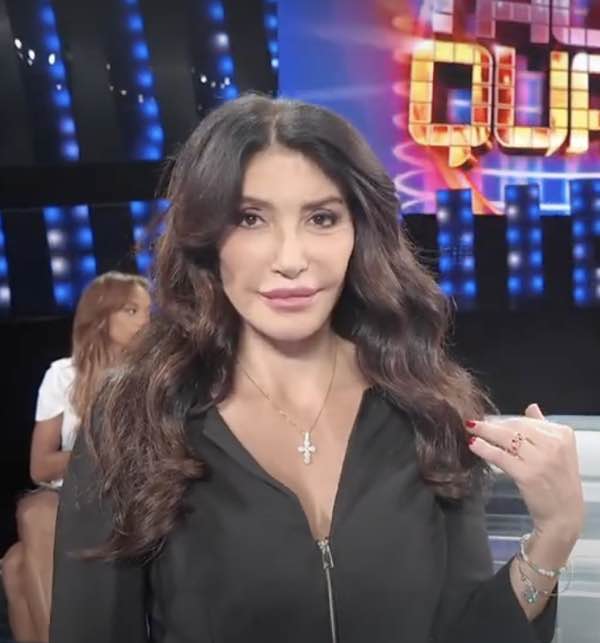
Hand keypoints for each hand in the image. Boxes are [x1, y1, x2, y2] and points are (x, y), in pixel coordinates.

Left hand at [466, 404, 584, 541]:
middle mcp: (553, 445)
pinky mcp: (527, 474)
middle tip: (474, 422)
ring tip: (470, 429)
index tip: (489, 420)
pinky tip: (474, 444)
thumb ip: (543, 427)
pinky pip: (500, 456)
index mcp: (562, 435)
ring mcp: (541, 460)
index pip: (526, 421)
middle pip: (515, 427)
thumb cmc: (558, 482)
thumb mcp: (559, 451)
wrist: (564, 515)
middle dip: (492, 425)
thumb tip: (531, 407)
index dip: (504, 421)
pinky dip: (485, 448)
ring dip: (484, 432)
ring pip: (506, 439)